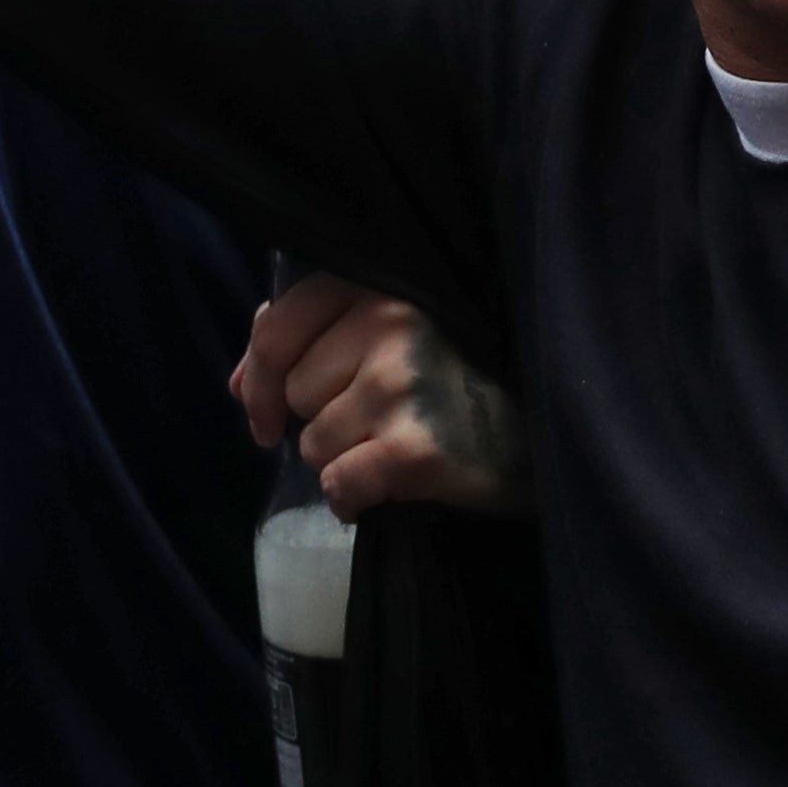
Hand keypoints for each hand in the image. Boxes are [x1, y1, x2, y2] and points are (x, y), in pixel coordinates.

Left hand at [231, 271, 527, 517]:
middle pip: (294, 393)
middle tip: (378, 422)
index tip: (263, 418)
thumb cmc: (464, 380)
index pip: (278, 328)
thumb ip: (319, 335)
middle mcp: (389, 322)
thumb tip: (240, 381)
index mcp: (380, 286)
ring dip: (342, 459)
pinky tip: (387, 490)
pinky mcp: (414, 447)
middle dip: (321, 418)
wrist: (547, 435)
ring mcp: (400, 383)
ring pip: (314, 444)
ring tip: (394, 447)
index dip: (258, 380)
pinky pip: (340, 485)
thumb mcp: (397, 333)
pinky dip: (353, 499)